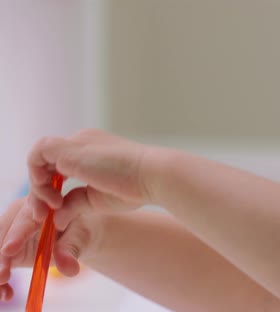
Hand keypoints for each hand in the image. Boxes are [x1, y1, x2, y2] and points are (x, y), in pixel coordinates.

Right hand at [0, 196, 103, 301]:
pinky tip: (6, 293)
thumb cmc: (79, 229)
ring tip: (3, 286)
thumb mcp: (78, 238)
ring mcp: (10, 230)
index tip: (9, 250)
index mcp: (38, 206)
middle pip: (3, 235)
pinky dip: (1, 279)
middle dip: (1, 257)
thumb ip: (70, 252)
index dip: (16, 235)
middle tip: (3, 277)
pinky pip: (1, 261)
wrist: (77, 233)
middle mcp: (18, 215)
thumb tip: (71, 270)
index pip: (24, 220)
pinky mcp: (8, 246)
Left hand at [27, 129, 151, 230]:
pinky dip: (36, 176)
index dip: (51, 189)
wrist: (153, 175)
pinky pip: (37, 154)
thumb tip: (56, 219)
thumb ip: (75, 204)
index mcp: (92, 152)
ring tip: (47, 210)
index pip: (59, 166)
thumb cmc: (136, 188)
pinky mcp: (69, 147)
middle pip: (47, 164)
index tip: (56, 211)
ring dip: (37, 187)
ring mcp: (76, 142)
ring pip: (39, 159)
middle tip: (42, 216)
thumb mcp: (97, 199)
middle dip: (40, 192)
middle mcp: (82, 143)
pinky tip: (51, 197)